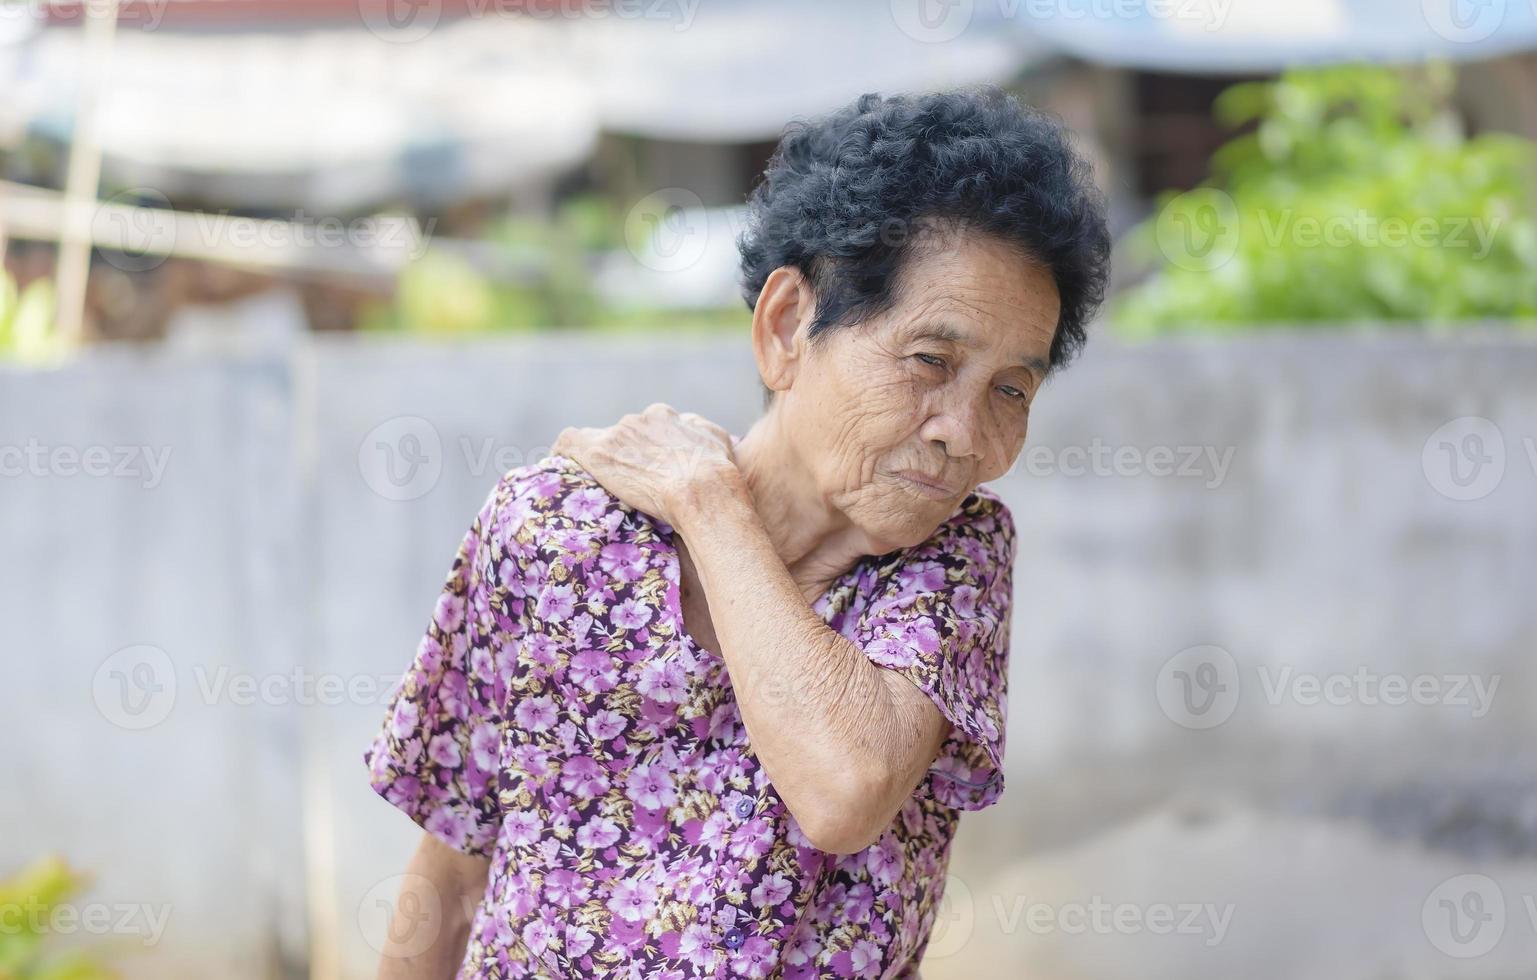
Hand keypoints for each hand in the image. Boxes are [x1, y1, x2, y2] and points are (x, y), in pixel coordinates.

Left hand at [550, 403, 738, 527]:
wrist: (703, 490)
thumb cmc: (717, 473)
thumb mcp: (719, 441)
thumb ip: (701, 429)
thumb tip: (690, 426)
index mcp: (665, 417)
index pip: (646, 426)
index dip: (644, 448)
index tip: (647, 468)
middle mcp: (638, 420)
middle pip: (621, 435)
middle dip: (624, 456)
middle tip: (629, 484)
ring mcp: (617, 435)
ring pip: (598, 443)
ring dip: (601, 461)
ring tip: (601, 486)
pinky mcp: (598, 452)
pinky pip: (569, 443)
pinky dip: (563, 453)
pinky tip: (560, 468)